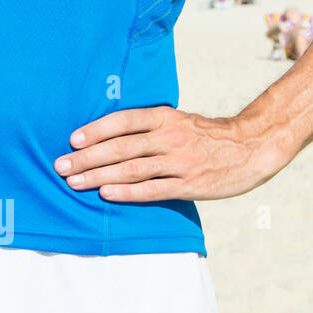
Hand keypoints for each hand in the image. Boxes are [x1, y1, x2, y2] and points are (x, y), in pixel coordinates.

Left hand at [54, 106, 284, 201]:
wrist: (251, 148)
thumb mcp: (176, 120)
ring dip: (99, 176)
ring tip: (74, 182)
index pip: (122, 121)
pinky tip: (106, 194)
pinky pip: (153, 189)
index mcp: (163, 118)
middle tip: (61, 166)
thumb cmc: (204, 135)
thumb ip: (146, 126)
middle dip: (87, 158)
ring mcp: (179, 162)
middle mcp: (169, 137)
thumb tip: (104, 133)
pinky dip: (127, 192)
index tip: (72, 141)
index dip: (95, 130)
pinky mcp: (190, 185)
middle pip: (120, 147)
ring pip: (131, 169)